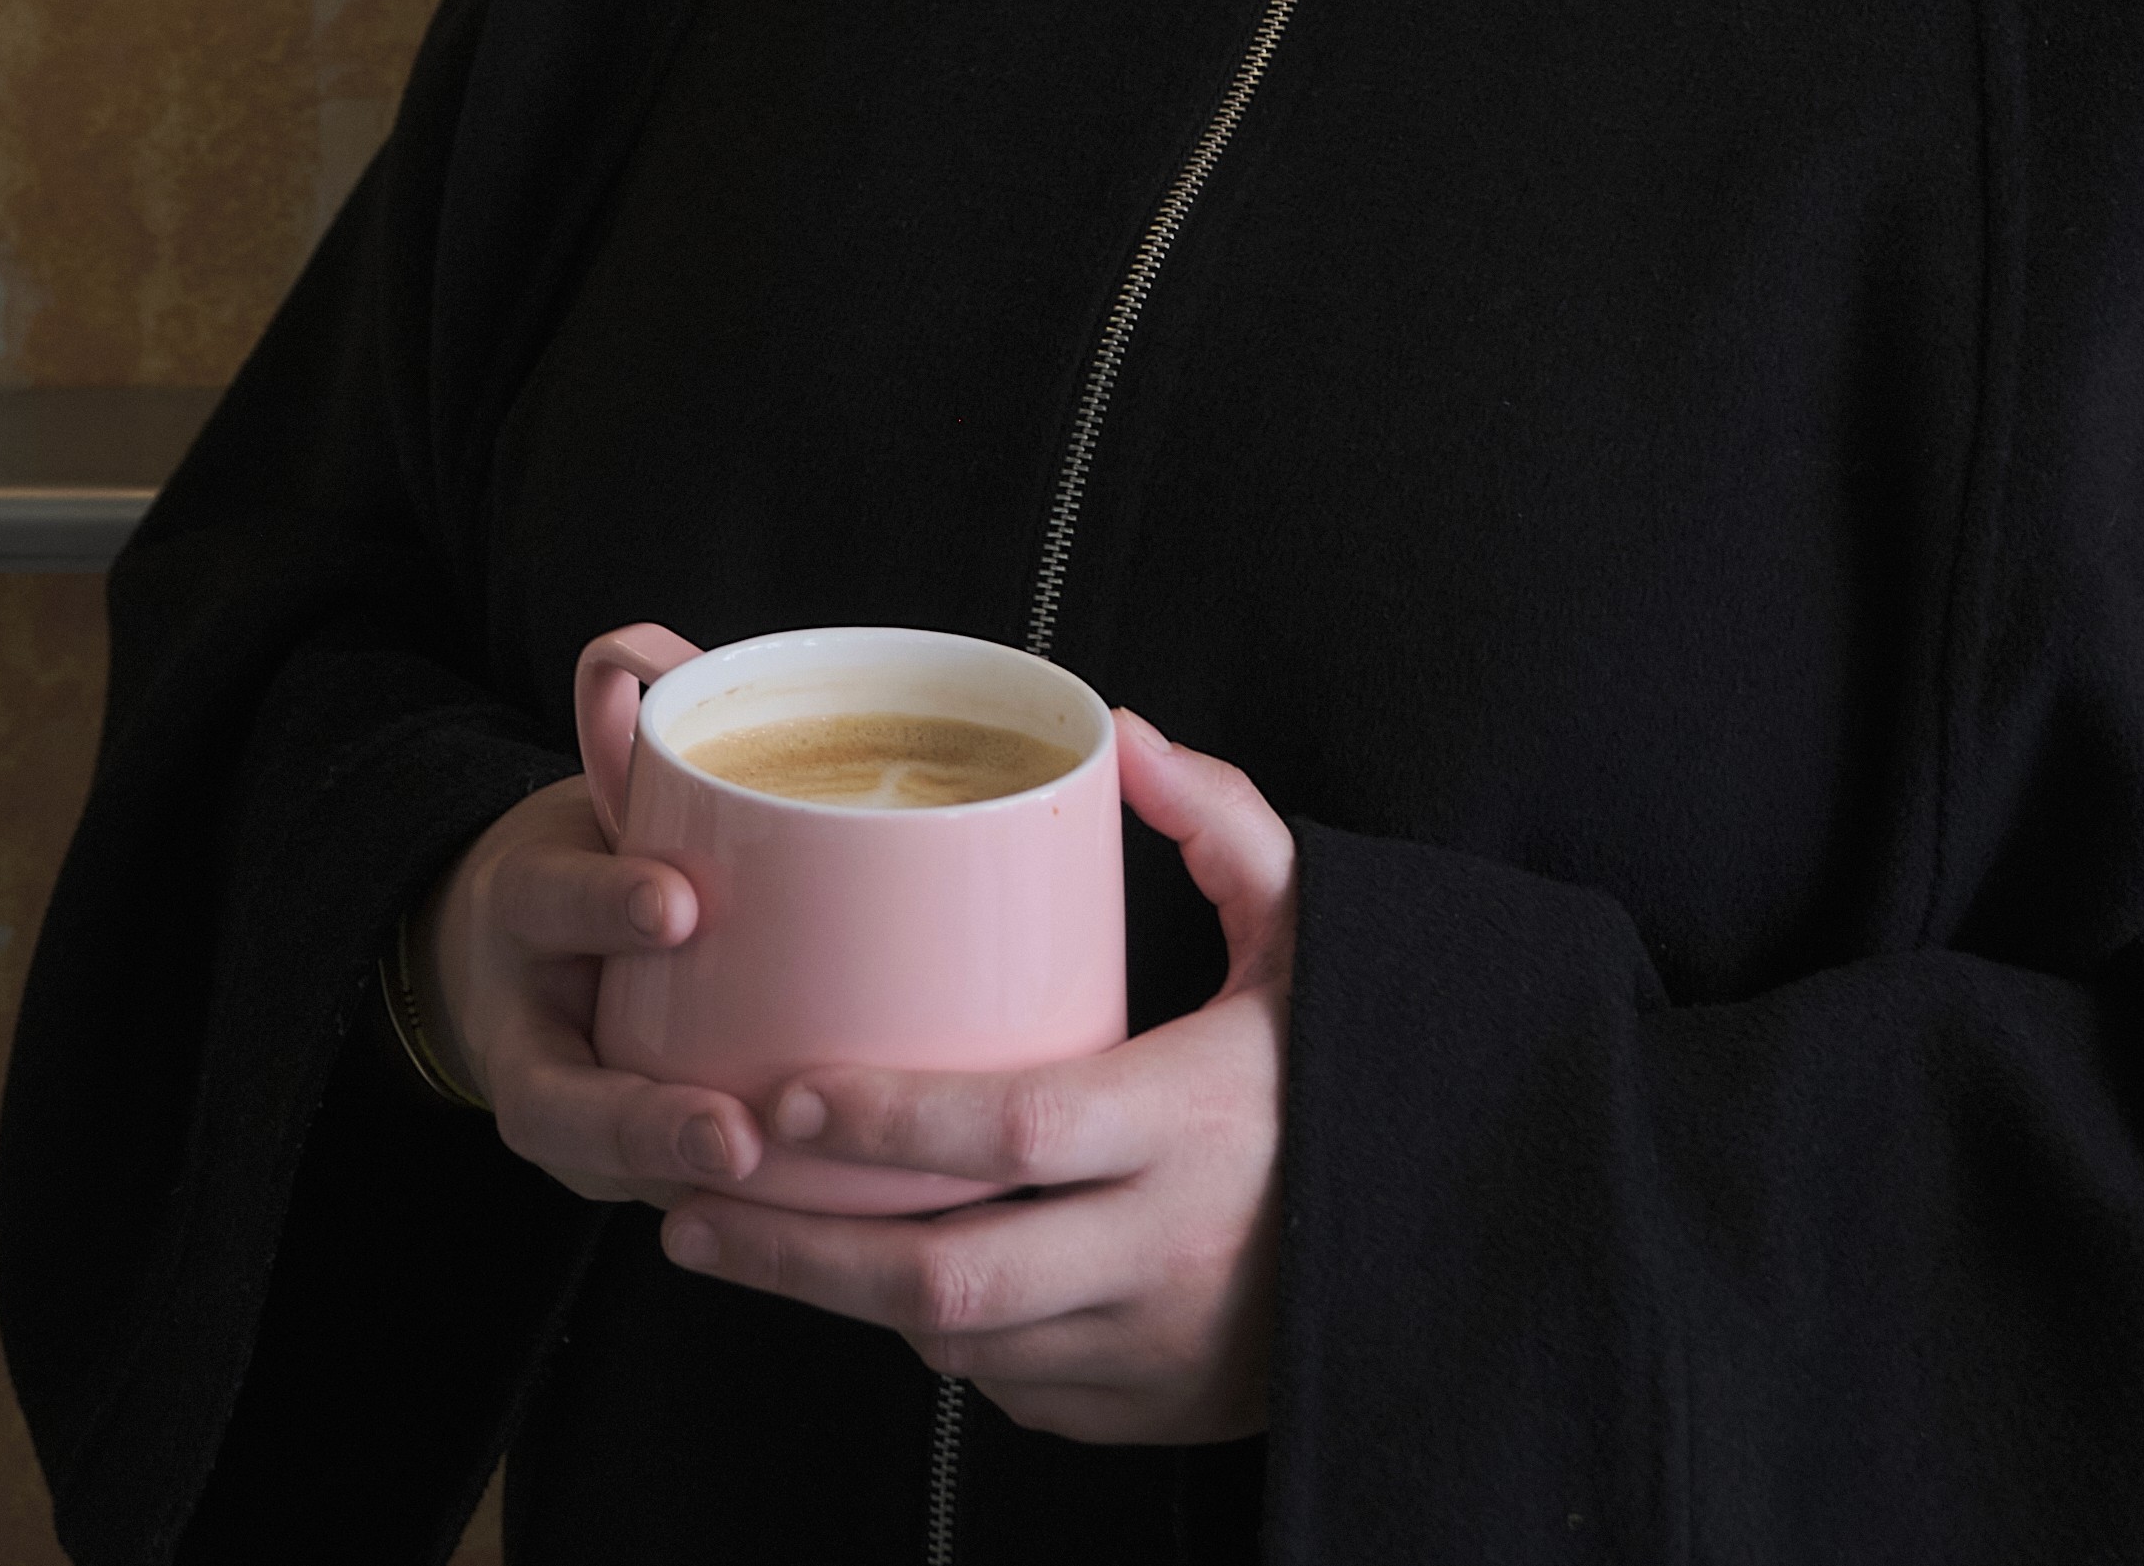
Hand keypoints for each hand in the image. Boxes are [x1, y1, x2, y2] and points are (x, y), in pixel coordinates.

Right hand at [418, 624, 782, 1213]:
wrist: (513, 958)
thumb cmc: (590, 857)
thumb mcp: (590, 780)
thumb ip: (621, 708)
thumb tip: (648, 650)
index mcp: (529, 911)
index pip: (555, 899)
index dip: (609, 902)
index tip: (680, 904)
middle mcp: (533, 1038)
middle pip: (564, 1104)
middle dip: (644, 1123)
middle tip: (732, 1131)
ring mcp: (567, 1122)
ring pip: (606, 1181)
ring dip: (687, 1196)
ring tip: (767, 1200)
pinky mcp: (617, 1175)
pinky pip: (666, 1211)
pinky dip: (733, 1227)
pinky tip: (816, 1226)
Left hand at [657, 710, 1296, 1447]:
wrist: (1449, 1254)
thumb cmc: (1361, 1070)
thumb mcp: (1314, 934)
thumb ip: (1224, 822)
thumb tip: (1120, 731)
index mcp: (1197, 1119)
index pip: (1017, 1132)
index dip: (894, 1122)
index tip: (788, 1091)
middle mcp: (1166, 1249)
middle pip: (948, 1280)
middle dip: (800, 1253)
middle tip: (694, 1203)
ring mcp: (1149, 1348)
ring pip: (958, 1348)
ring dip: (845, 1301)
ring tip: (742, 1236)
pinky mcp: (1142, 1411)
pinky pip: (1008, 1387)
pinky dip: (938, 1340)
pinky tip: (882, 1277)